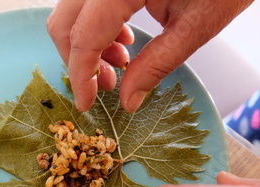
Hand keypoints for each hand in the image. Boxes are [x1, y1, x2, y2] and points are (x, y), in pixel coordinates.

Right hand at [47, 0, 252, 111]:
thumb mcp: (195, 25)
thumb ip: (156, 64)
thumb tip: (127, 101)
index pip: (84, 37)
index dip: (81, 76)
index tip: (85, 103)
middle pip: (64, 23)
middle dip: (78, 61)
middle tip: (106, 84)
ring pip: (70, 12)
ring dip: (86, 43)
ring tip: (120, 62)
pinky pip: (87, 2)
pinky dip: (96, 25)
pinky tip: (122, 38)